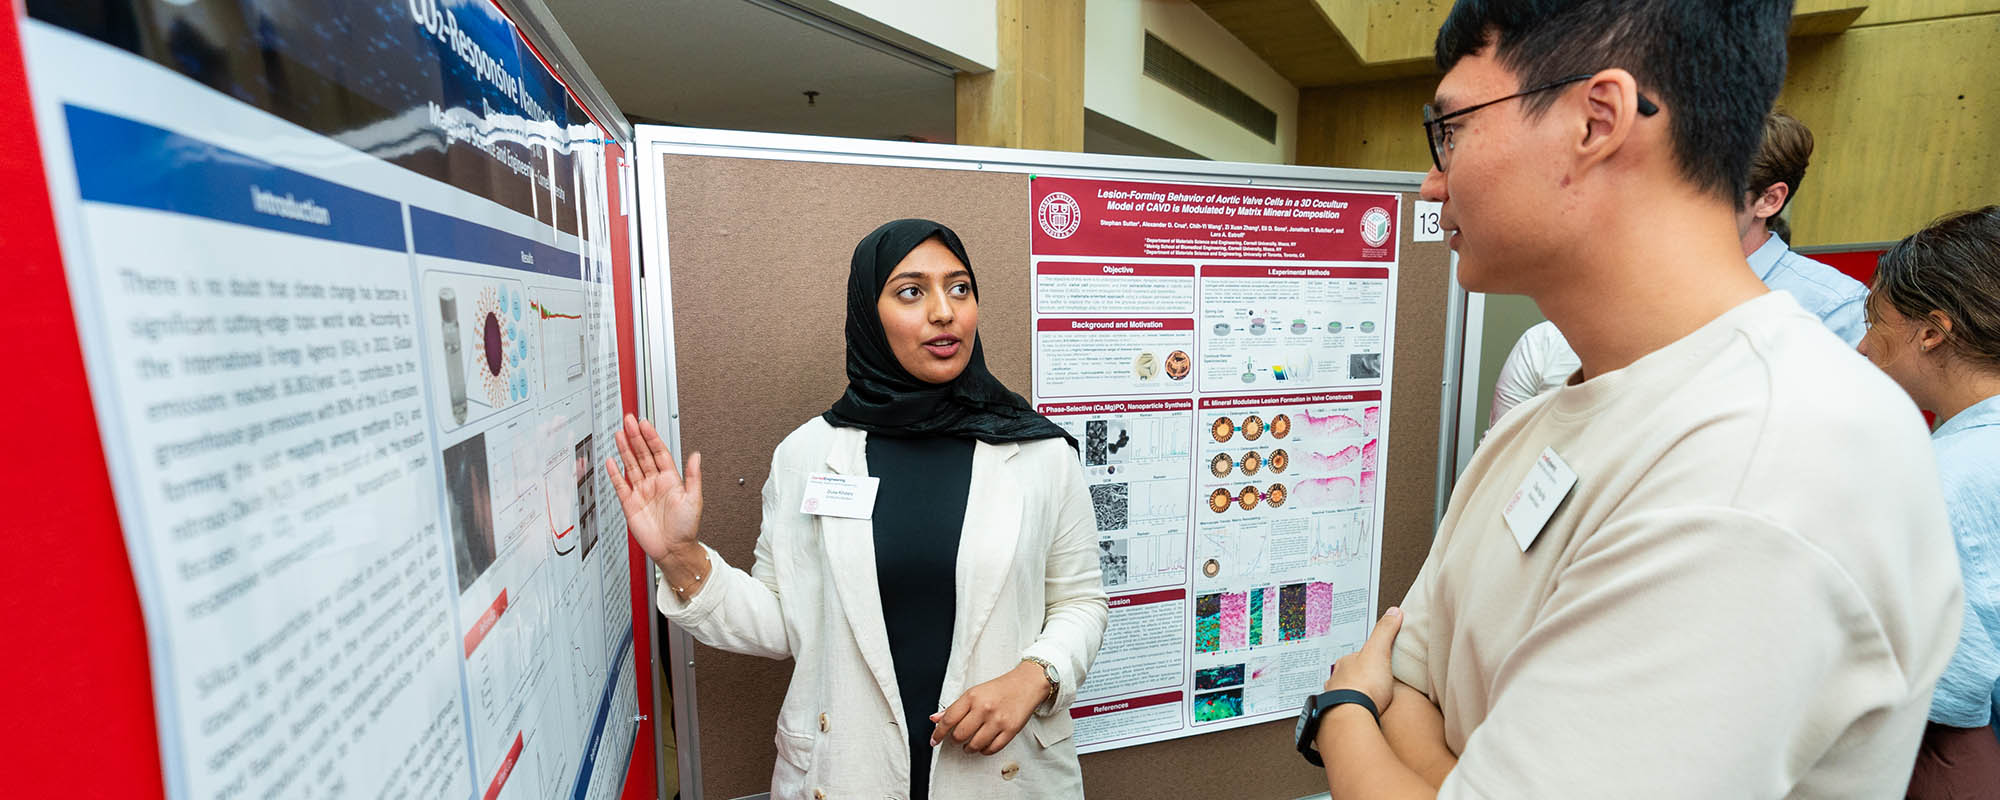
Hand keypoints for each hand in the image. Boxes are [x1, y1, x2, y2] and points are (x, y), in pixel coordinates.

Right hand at [605, 414, 702, 566]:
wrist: (673, 550)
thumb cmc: (686, 528)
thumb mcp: (694, 499)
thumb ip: (693, 477)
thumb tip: (696, 456)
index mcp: (670, 479)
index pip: (659, 452)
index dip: (651, 437)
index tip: (645, 423)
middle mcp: (655, 483)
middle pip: (642, 454)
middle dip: (635, 437)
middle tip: (628, 420)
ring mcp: (641, 492)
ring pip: (631, 465)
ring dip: (625, 449)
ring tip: (619, 433)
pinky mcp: (630, 504)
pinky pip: (620, 485)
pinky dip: (615, 473)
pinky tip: (611, 460)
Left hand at [929, 662, 1049, 754]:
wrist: (1026, 684)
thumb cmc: (999, 689)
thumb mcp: (974, 693)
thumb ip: (954, 707)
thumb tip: (935, 719)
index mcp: (972, 697)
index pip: (949, 719)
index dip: (938, 733)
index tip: (933, 741)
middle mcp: (984, 708)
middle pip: (959, 735)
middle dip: (955, 740)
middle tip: (958, 738)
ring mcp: (998, 720)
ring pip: (974, 745)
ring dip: (969, 748)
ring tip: (970, 744)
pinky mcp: (1010, 730)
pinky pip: (991, 749)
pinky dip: (984, 750)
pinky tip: (983, 745)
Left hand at [1325, 607, 1402, 713]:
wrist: (1350, 717)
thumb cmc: (1364, 686)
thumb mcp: (1379, 651)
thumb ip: (1385, 631)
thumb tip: (1394, 612)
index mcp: (1345, 663)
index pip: (1357, 656)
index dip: (1369, 659)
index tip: (1378, 664)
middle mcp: (1336, 680)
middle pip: (1349, 677)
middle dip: (1360, 680)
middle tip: (1374, 685)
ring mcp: (1335, 699)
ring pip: (1344, 695)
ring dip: (1354, 698)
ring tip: (1368, 703)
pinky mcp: (1338, 718)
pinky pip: (1344, 713)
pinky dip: (1352, 714)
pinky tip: (1360, 717)